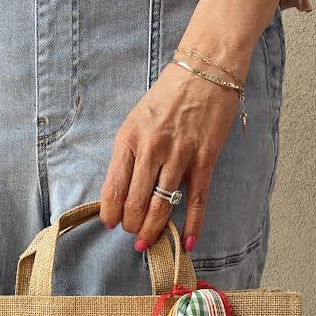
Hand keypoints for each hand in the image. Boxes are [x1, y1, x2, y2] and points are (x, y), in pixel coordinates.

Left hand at [99, 57, 245, 252]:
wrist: (204, 72)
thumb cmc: (166, 98)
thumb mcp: (136, 121)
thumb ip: (128, 155)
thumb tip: (120, 194)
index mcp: (129, 139)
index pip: (114, 189)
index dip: (111, 213)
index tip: (111, 224)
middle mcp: (152, 148)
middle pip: (136, 203)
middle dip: (132, 226)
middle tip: (133, 233)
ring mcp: (180, 155)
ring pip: (162, 206)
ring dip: (153, 230)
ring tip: (147, 241)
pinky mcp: (204, 159)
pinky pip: (197, 201)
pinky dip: (193, 226)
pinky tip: (188, 243)